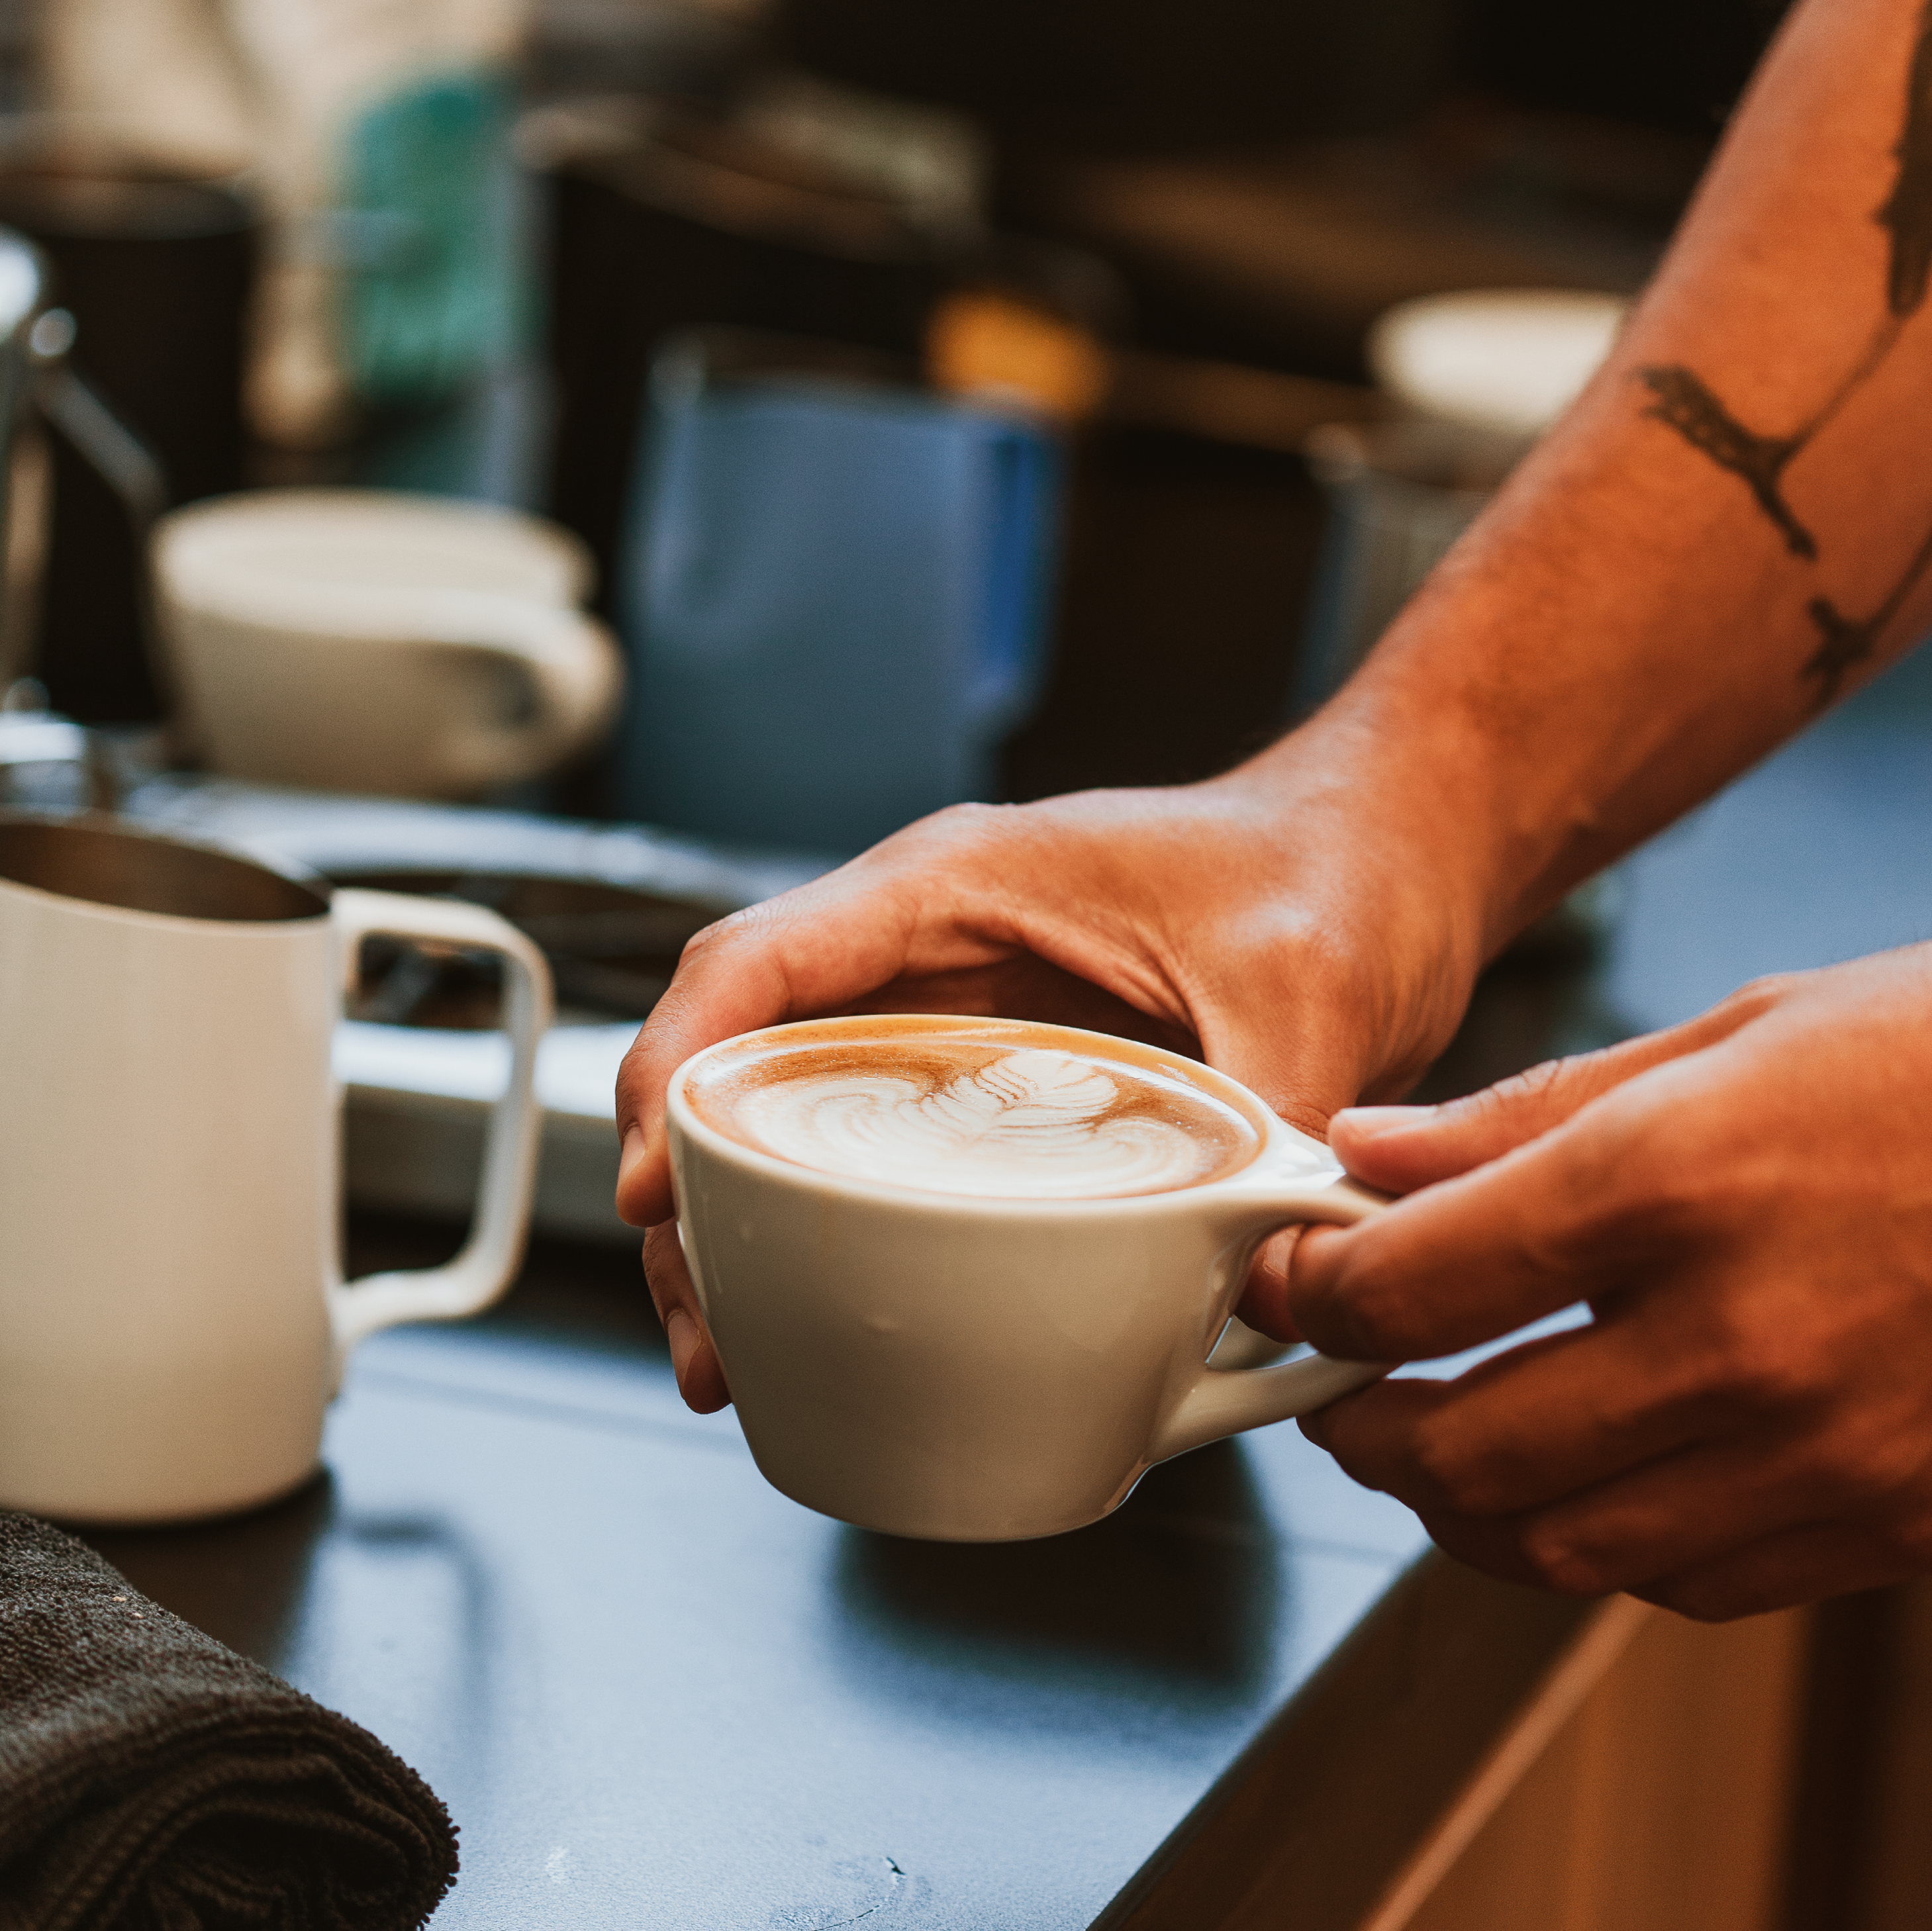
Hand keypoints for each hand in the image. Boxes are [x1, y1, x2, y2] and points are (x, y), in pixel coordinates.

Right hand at [616, 767, 1487, 1410]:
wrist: (1383, 857)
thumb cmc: (1331, 869)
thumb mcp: (1310, 991)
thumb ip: (1274, 1127)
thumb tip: (1257, 1286)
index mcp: (958, 884)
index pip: (757, 964)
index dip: (676, 1073)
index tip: (654, 1183)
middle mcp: (928, 947)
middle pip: (740, 1058)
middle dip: (687, 1187)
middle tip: (703, 1326)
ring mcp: (951, 1015)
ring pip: (784, 1110)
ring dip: (736, 1221)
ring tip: (731, 1349)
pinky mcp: (987, 1077)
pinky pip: (865, 1145)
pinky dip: (821, 1224)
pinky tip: (819, 1309)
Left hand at [1284, 947, 1931, 1619]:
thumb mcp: (1734, 1031)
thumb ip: (1527, 1115)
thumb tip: (1370, 1156)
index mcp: (1675, 1183)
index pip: (1413, 1285)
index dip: (1312, 1294)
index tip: (1285, 1279)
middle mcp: (1737, 1339)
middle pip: (1462, 1447)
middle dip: (1358, 1427)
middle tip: (1331, 1388)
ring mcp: (1821, 1453)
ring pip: (1558, 1546)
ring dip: (1455, 1509)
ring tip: (1421, 1448)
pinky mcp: (1885, 1523)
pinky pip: (1683, 1579)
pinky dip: (1589, 1545)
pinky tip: (1569, 1484)